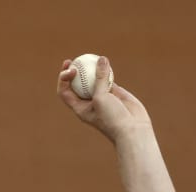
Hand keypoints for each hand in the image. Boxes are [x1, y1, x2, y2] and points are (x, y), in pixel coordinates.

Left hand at [56, 56, 175, 191]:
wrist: (132, 129)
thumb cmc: (113, 118)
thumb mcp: (102, 97)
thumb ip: (100, 78)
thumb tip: (101, 59)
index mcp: (80, 108)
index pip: (65, 92)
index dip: (63, 79)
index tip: (70, 69)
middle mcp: (89, 102)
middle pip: (76, 84)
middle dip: (74, 71)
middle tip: (75, 59)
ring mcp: (102, 97)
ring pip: (93, 79)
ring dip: (91, 69)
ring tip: (92, 58)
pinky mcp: (114, 92)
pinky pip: (107, 78)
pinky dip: (107, 71)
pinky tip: (107, 63)